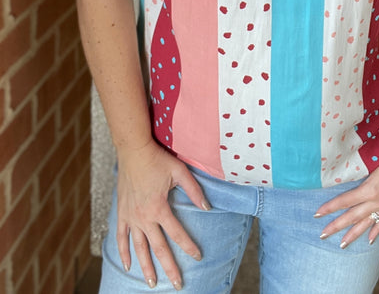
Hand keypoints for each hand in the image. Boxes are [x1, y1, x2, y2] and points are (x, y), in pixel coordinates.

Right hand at [116, 139, 210, 289]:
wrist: (133, 150)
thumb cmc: (157, 159)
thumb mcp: (180, 171)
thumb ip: (194, 191)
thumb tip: (207, 208)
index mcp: (159, 207)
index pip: (177, 233)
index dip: (189, 246)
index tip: (198, 256)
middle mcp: (144, 217)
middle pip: (158, 248)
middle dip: (169, 268)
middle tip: (178, 284)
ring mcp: (131, 217)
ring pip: (139, 248)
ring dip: (145, 267)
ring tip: (152, 283)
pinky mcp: (122, 213)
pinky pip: (121, 237)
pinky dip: (123, 252)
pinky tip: (128, 264)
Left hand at [314, 139, 378, 247]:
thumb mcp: (371, 160)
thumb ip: (357, 169)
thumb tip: (339, 172)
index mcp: (370, 188)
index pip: (345, 201)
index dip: (330, 208)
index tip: (317, 214)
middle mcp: (378, 200)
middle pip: (353, 216)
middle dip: (336, 226)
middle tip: (323, 234)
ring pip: (367, 223)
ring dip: (353, 234)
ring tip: (342, 244)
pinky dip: (376, 230)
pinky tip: (369, 239)